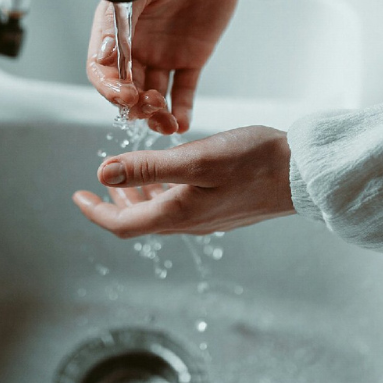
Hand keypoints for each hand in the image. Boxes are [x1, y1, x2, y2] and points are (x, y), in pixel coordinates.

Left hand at [73, 126, 294, 237]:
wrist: (304, 176)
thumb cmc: (255, 161)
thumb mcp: (196, 158)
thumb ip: (148, 166)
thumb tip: (102, 174)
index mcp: (178, 213)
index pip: (123, 224)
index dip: (96, 212)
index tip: (78, 196)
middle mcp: (190, 223)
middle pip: (140, 221)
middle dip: (114, 205)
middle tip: (97, 187)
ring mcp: (209, 218)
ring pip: (161, 214)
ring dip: (139, 198)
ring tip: (127, 177)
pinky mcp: (224, 210)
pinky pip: (182, 207)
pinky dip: (164, 192)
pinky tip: (170, 173)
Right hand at [87, 0, 249, 133]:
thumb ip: (124, 14)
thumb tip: (106, 54)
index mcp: (116, 24)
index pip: (101, 67)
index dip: (108, 87)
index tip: (125, 95)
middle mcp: (136, 44)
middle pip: (125, 88)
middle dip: (133, 105)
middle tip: (148, 107)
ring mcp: (162, 53)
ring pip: (151, 95)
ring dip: (155, 113)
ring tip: (166, 121)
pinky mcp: (191, 58)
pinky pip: (182, 91)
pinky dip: (180, 110)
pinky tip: (181, 123)